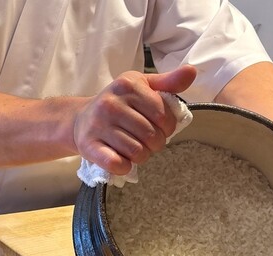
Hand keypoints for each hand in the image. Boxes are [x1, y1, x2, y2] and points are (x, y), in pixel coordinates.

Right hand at [73, 66, 196, 174]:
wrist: (81, 119)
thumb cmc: (118, 104)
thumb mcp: (141, 87)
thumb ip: (168, 82)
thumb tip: (191, 72)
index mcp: (128, 85)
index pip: (164, 115)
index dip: (168, 127)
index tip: (160, 128)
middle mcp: (111, 103)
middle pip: (151, 136)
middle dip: (155, 144)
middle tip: (147, 141)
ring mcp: (98, 125)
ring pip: (137, 152)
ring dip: (141, 156)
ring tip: (135, 149)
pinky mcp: (89, 146)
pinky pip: (116, 164)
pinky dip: (125, 167)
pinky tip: (123, 160)